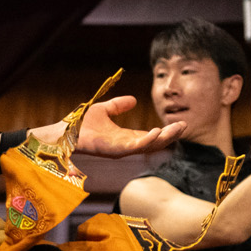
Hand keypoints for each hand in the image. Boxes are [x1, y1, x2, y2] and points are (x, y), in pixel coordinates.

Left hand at [36, 96, 182, 157]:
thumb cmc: (82, 124)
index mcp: (127, 137)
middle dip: (171, 135)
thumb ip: (119, 106)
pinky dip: (147, 141)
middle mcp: (127, 146)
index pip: (152, 136)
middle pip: (155, 142)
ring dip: (164, 138)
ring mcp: (122, 149)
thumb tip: (134, 100)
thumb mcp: (104, 110)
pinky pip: (135, 147)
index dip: (166, 131)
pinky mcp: (115, 151)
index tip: (179, 123)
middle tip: (185, 126)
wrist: (65, 132)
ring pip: (149, 146)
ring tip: (177, 129)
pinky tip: (156, 132)